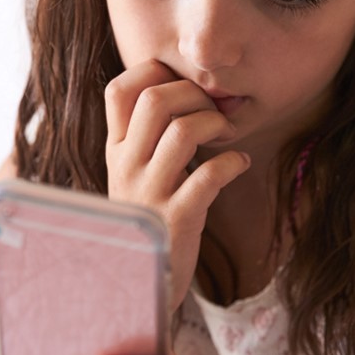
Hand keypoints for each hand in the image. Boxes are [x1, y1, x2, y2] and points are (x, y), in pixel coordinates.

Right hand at [105, 59, 251, 313]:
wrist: (141, 280)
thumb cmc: (150, 216)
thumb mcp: (135, 173)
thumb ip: (146, 136)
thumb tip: (183, 88)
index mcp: (115, 150)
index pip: (118, 90)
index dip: (153, 74)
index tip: (182, 86)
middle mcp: (125, 166)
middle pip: (155, 100)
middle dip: (194, 94)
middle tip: (214, 112)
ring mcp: (149, 193)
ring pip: (183, 131)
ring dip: (216, 124)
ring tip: (227, 136)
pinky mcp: (176, 218)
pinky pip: (209, 175)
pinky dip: (233, 162)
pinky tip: (239, 164)